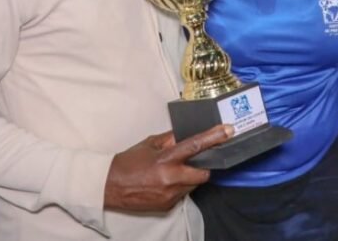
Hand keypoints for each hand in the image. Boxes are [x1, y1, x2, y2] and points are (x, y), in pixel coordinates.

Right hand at [103, 124, 231, 211]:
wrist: (109, 186)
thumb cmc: (128, 162)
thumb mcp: (148, 144)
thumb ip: (169, 139)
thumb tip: (185, 134)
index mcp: (165, 159)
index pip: (195, 146)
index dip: (214, 138)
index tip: (228, 131)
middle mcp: (170, 178)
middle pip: (203, 173)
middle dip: (202, 167)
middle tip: (194, 162)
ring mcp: (170, 194)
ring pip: (193, 185)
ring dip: (189, 177)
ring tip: (172, 172)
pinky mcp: (167, 206)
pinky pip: (182, 194)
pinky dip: (179, 187)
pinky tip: (164, 183)